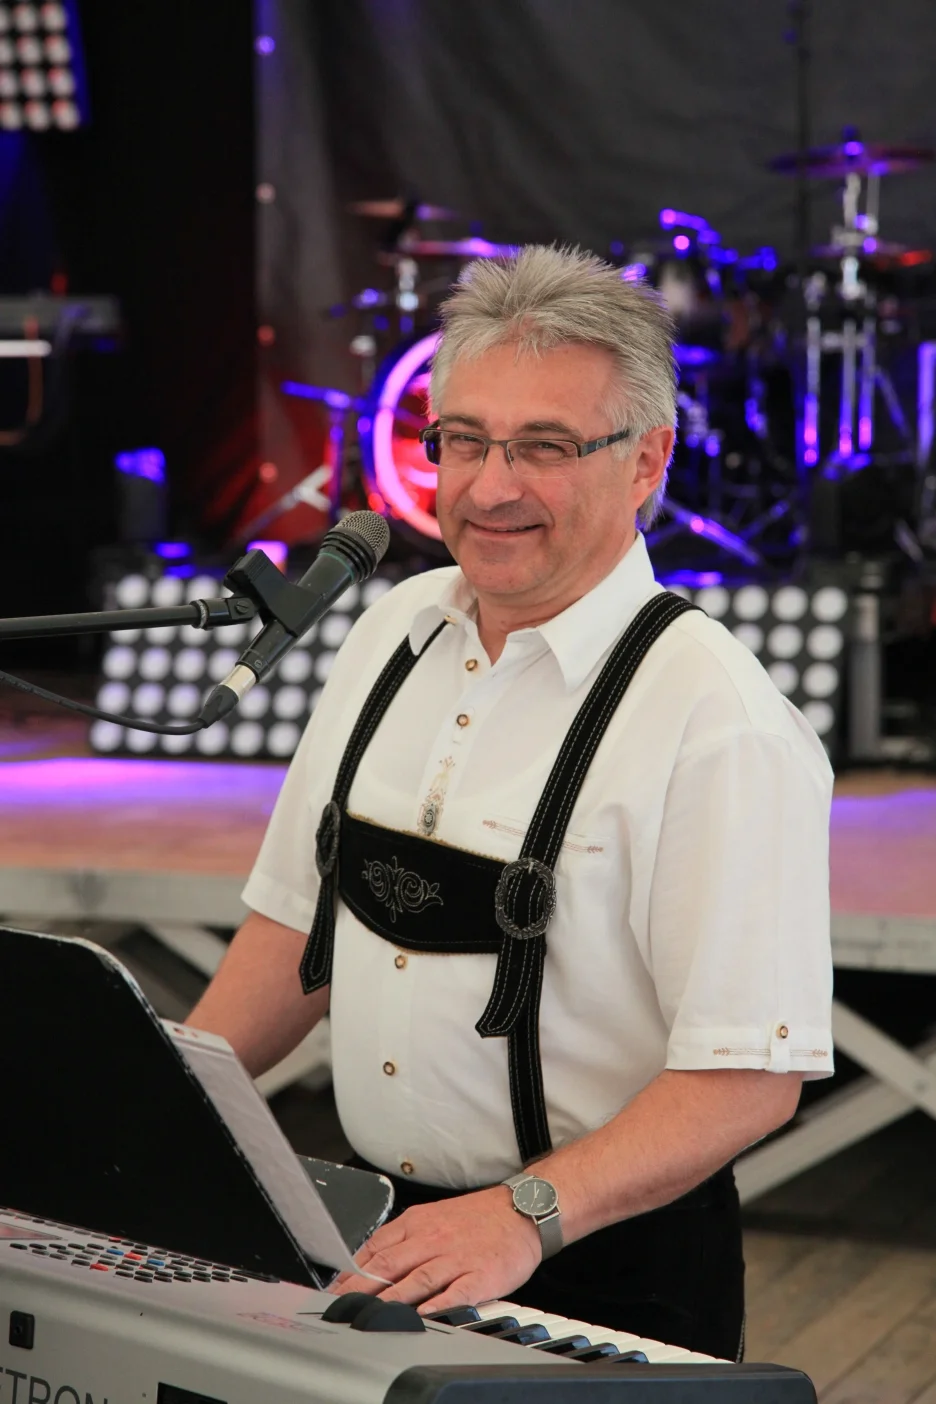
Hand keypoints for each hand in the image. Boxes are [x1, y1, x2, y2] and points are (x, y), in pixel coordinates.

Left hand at [330, 1185, 541, 1313]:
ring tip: (370, 1315)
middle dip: (361, 1288)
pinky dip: (438, 1304)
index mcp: (418, 1222)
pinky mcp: (480, 1275)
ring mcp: (456, 1258)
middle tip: (341, 1306)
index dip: (351, 1271)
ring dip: (391, 1298)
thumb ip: (402, 1237)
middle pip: (390, 1264)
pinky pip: (456, 1292)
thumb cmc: (476, 1218)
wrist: (522, 1209)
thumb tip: (366, 1260)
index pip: (376, 1247)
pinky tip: (423, 1315)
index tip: (333, 1290)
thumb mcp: (432, 1216)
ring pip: (417, 1279)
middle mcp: (433, 1239)